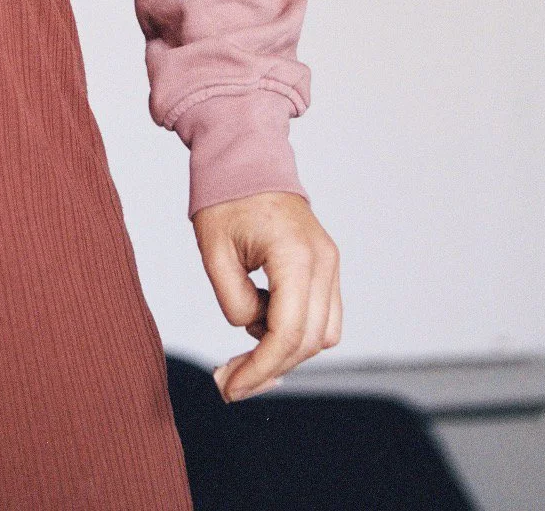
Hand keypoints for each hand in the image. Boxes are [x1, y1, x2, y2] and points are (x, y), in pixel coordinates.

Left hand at [192, 190, 341, 402]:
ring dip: (285, 352)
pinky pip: (323, 316)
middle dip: (268, 368)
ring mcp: (330, 263)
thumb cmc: (225, 198)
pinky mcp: (327, 265)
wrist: (246, 157)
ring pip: (321, 335)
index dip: (259, 369)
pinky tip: (262, 330)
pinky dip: (296, 332)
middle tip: (227, 382)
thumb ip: (234, 299)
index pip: (286, 333)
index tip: (229, 388)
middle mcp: (323, 262)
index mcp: (295, 256)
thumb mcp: (214, 250)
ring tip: (242, 353)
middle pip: (307, 341)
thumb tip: (253, 330)